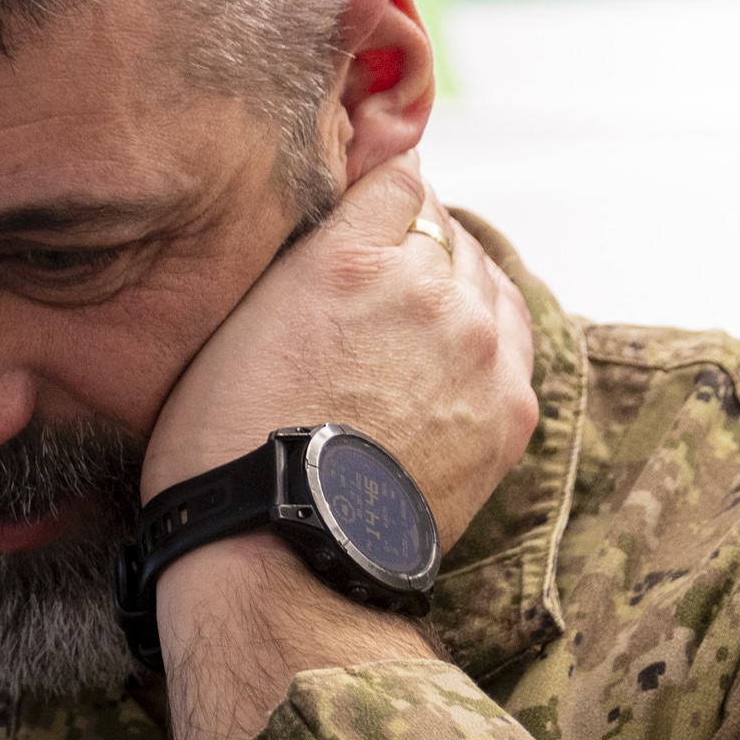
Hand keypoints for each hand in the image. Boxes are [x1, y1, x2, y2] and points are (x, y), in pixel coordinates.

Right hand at [138, 151, 538, 540]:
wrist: (281, 561)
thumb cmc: (226, 449)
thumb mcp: (234, 325)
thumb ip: (296, 261)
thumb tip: (334, 228)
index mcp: (351, 258)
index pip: (394, 177)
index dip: (376, 187)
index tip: (364, 203)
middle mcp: (430, 290)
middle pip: (441, 225)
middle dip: (412, 236)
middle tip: (378, 266)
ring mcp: (479, 350)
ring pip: (484, 276)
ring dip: (454, 280)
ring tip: (415, 311)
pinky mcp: (507, 408)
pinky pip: (513, 335)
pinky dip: (487, 328)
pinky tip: (458, 344)